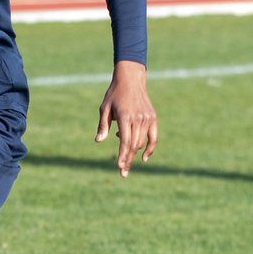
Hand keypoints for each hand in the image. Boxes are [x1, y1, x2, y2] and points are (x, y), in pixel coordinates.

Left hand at [95, 60, 157, 176]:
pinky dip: (150, 148)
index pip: (125, 141)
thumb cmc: (114, 95)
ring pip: (142, 143)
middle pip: (134, 145)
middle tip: (123, 174)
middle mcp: (138, 118)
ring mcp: (147, 118)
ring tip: (124, 160)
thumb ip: (103, 125)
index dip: (123, 155)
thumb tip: (99, 141)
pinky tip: (143, 158)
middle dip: (128, 160)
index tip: (119, 167)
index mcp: (125, 117)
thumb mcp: (104, 108)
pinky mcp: (153, 118)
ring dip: (134, 154)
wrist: (131, 80)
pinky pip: (153, 137)